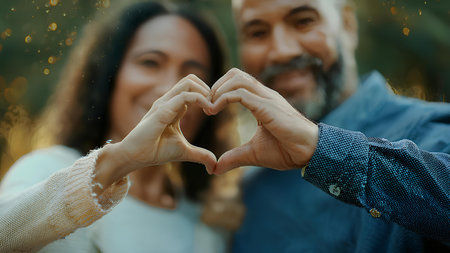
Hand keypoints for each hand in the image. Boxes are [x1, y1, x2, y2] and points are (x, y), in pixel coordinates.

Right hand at [97, 75, 215, 186]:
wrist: (135, 156)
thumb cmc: (155, 151)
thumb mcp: (184, 152)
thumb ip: (200, 155)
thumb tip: (214, 165)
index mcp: (173, 106)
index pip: (192, 89)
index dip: (206, 96)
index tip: (214, 110)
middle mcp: (169, 101)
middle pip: (191, 79)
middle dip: (208, 88)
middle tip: (215, 105)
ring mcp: (165, 103)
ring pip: (188, 82)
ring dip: (205, 92)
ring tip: (212, 108)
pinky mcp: (162, 110)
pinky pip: (185, 96)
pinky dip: (200, 99)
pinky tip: (208, 110)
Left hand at [208, 68, 318, 173]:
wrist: (308, 153)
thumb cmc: (286, 151)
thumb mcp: (253, 154)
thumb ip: (234, 158)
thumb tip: (215, 169)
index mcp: (262, 101)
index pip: (237, 82)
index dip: (219, 90)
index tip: (208, 108)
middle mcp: (264, 95)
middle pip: (235, 73)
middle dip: (217, 84)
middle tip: (206, 104)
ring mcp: (266, 98)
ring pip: (237, 78)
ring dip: (218, 89)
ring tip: (209, 107)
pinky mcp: (267, 106)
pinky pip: (240, 93)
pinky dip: (223, 98)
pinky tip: (214, 110)